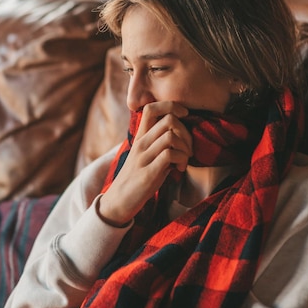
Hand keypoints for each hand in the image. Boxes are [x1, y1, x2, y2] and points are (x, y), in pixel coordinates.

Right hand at [98, 101, 192, 226]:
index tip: (184, 117)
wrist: (119, 201)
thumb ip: (158, 142)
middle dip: (186, 131)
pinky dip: (182, 160)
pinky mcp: (148, 173)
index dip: (172, 106)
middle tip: (188, 147)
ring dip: (186, 148)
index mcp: (140, 137)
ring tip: (184, 159)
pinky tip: (180, 169)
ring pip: (171, 136)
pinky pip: (170, 155)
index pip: (151, 108)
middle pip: (168, 119)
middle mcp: (141, 143)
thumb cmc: (137, 177)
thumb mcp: (146, 154)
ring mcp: (144, 158)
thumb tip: (182, 133)